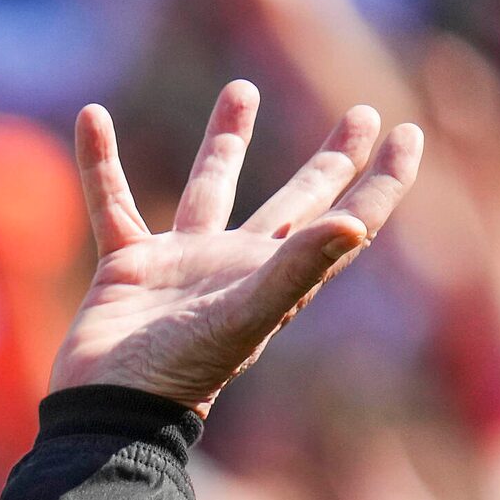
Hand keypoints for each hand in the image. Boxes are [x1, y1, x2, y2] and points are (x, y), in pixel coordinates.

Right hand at [48, 82, 420, 416]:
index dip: (382, 179)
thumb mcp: (244, 321)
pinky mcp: (128, 266)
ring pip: (210, 186)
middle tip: (361, 116)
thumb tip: (356, 222)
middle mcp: (236, 265)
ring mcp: (182, 263)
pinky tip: (93, 117)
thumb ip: (297, 270)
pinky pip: (114, 201)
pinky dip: (100, 162)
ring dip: (225, 138)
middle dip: (331, 161)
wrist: (106, 411)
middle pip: (297, 200)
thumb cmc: (177, 375)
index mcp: (278, 278)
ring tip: (241, 88)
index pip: (347, 219)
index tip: (406, 134)